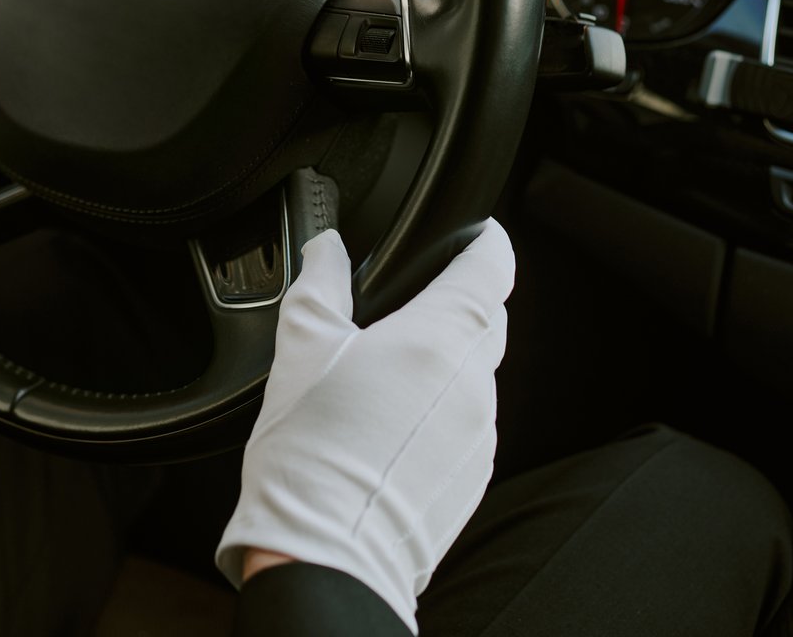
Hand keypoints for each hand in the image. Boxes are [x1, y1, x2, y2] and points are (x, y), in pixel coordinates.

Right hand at [216, 219, 513, 633]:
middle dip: (460, 305)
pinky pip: (467, 426)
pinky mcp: (473, 475)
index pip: (491, 269)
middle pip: (487, 322)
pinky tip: (389, 432)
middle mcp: (474, 383)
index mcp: (439, 338)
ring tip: (382, 385)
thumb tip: (326, 248)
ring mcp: (480, 434)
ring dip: (444, 367)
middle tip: (410, 310)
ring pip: (476, 377)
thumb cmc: (312, 456)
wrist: (327, 555)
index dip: (486, 244)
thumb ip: (319, 284)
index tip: (478, 237)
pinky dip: (440, 417)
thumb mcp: (301, 348)